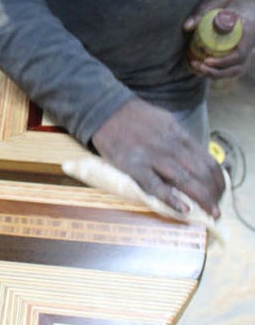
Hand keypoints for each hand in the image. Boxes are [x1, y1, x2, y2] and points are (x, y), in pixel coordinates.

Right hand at [90, 98, 223, 217]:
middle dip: (213, 194)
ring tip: (210, 213)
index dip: (218, 180)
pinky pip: (156, 186)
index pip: (208, 161)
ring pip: (185, 181)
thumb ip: (181, 140)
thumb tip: (196, 158)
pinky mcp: (135, 167)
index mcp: (179, 136)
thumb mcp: (166, 121)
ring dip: (201, 199)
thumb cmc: (136, 118)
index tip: (220, 192)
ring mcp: (153, 158)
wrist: (105, 111)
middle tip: (216, 208)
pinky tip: (183, 209)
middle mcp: (170, 147)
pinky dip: (171, 199)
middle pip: (201, 174)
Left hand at [184, 0, 254, 79]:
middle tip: (198, 65)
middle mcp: (251, 43)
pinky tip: (203, 67)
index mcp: (249, 30)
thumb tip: (186, 26)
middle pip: (238, 66)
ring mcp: (248, 49)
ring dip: (217, 73)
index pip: (240, 53)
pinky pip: (233, 68)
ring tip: (197, 67)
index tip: (207, 60)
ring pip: (236, 70)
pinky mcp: (241, 52)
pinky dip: (219, 71)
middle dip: (217, 70)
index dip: (224, 60)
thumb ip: (205, 10)